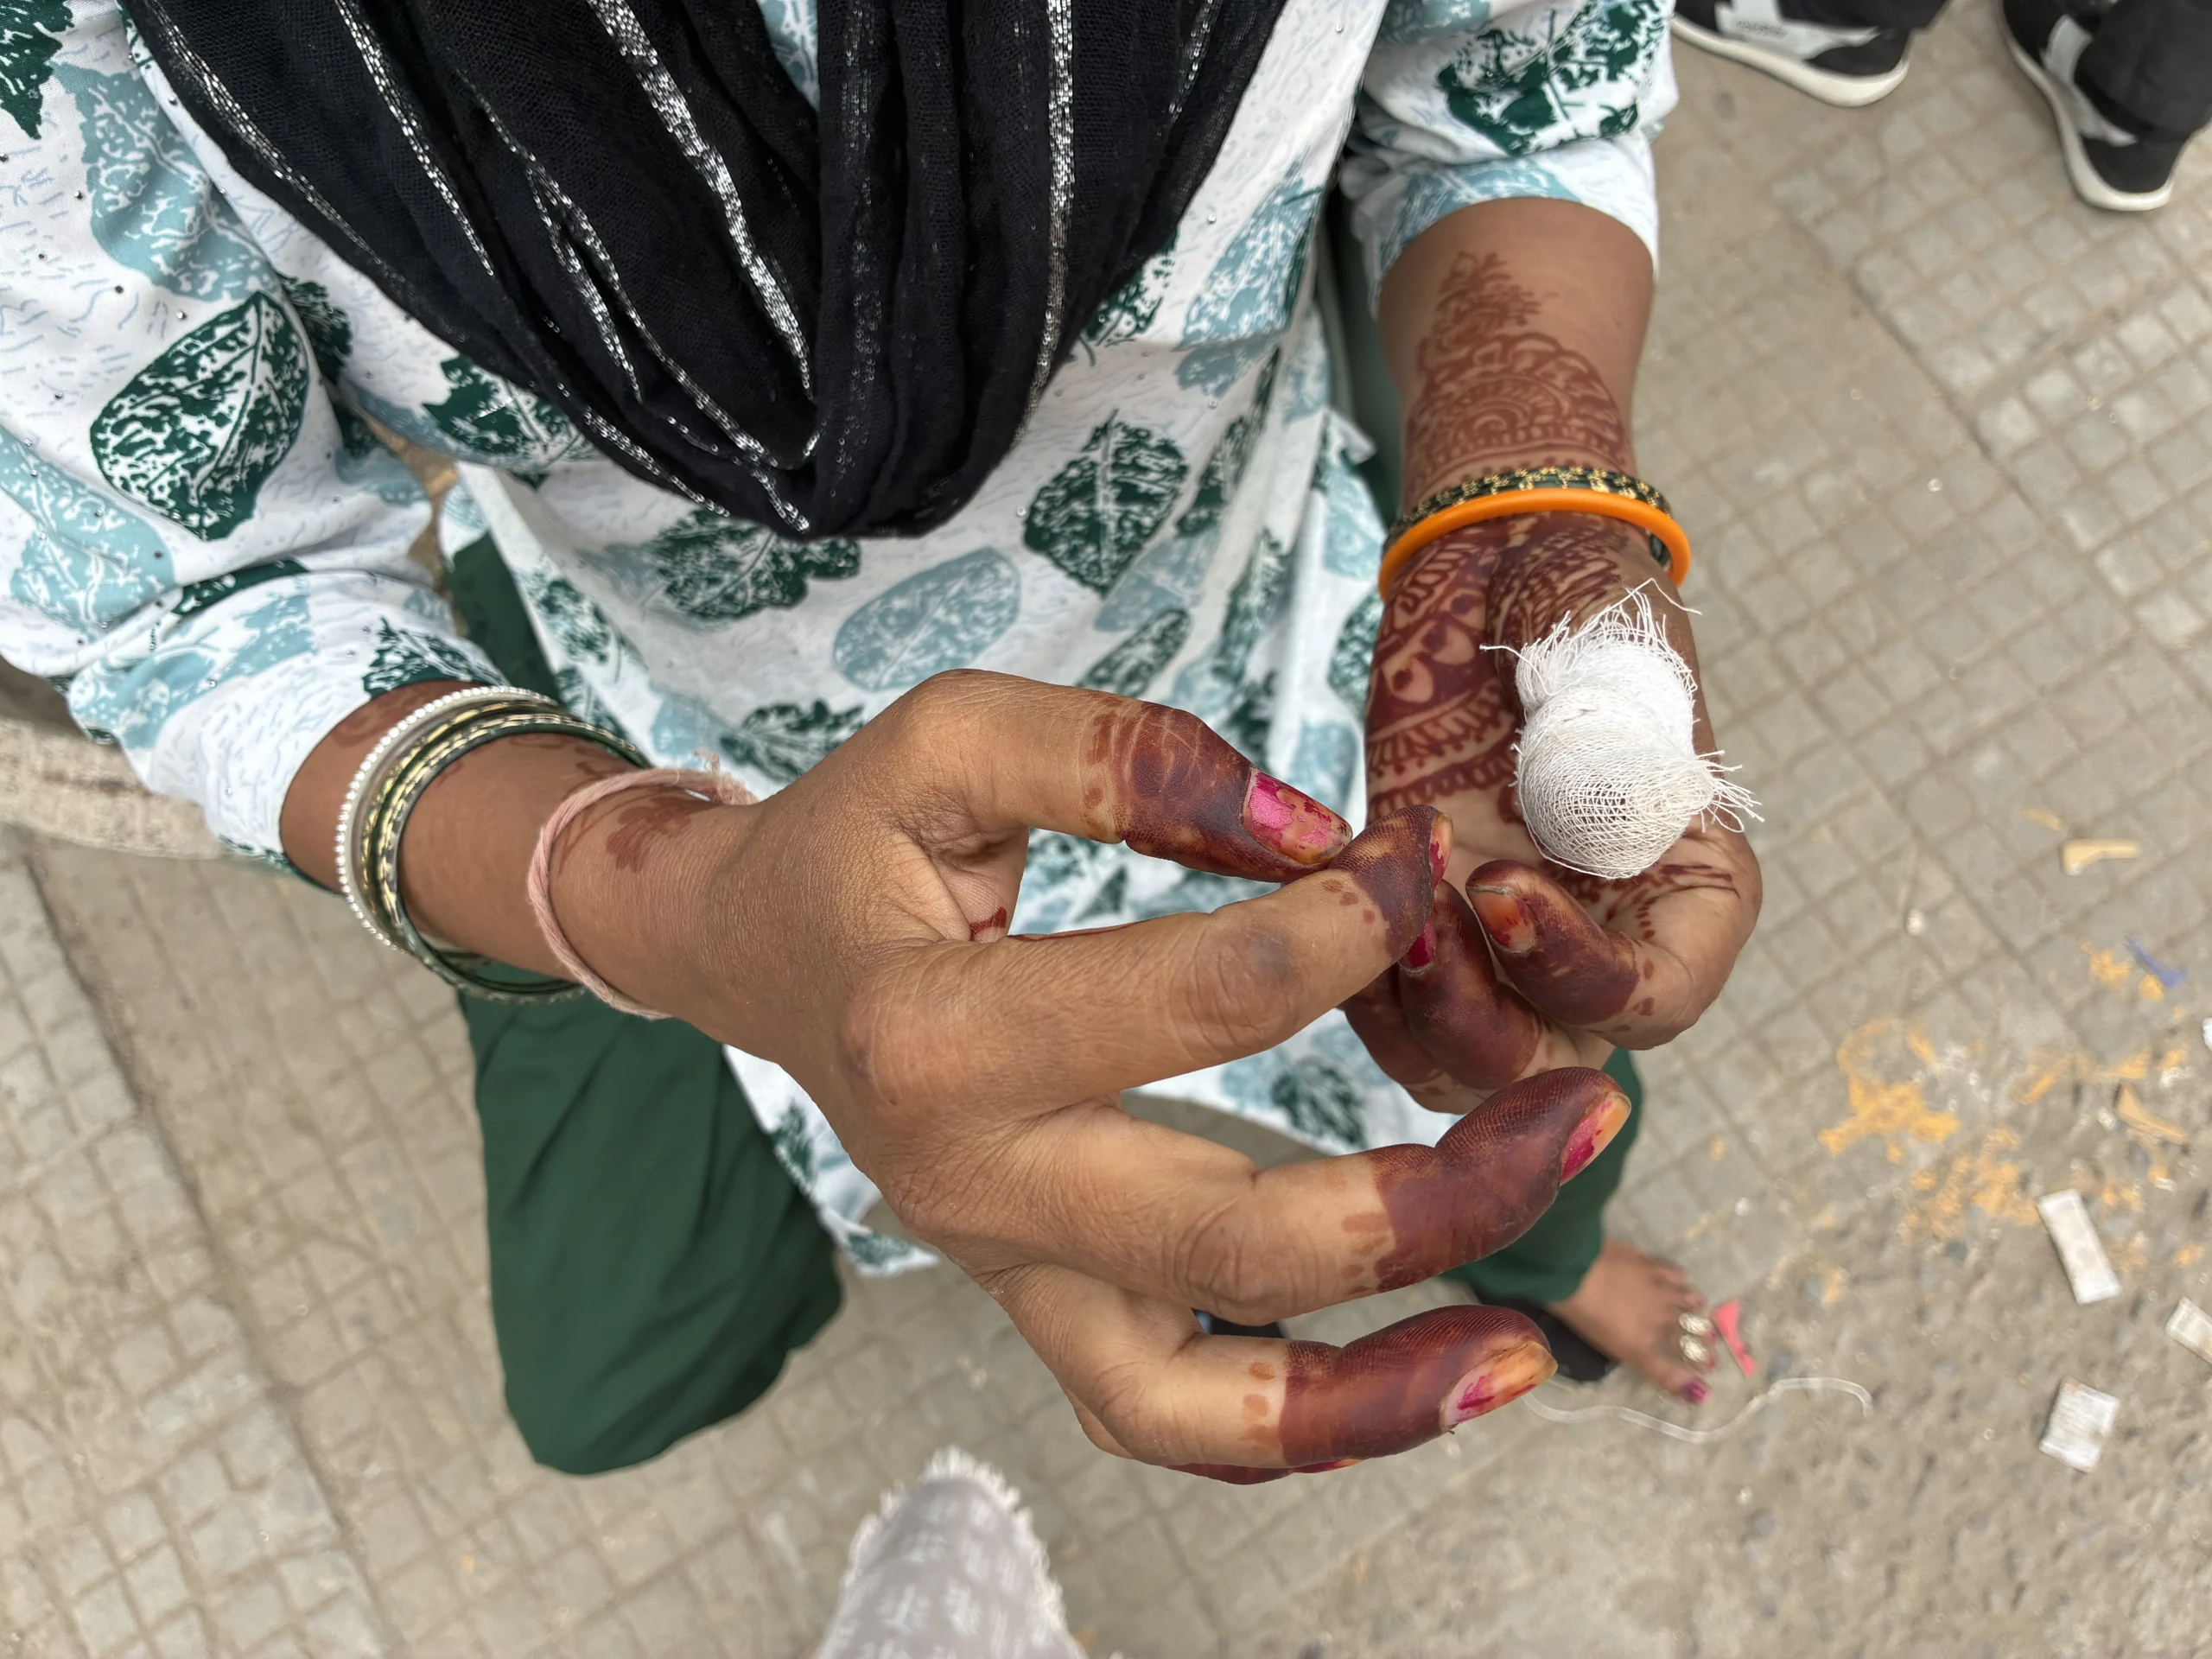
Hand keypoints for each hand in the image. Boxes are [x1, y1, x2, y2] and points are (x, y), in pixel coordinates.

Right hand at [548, 671, 1635, 1475]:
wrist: (754, 957)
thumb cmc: (855, 844)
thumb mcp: (950, 737)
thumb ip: (1120, 758)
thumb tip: (1303, 827)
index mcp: (935, 1033)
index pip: (1199, 1004)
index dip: (1346, 927)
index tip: (1412, 862)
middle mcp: (971, 1184)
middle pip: (1233, 1240)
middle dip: (1435, 1193)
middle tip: (1583, 1116)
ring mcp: (1004, 1268)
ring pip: (1193, 1401)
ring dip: (1375, 1394)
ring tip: (1526, 1354)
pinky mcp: (1035, 1300)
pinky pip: (1163, 1412)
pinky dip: (1290, 1426)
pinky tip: (1419, 1380)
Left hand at [1347, 515, 1761, 1112]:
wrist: (1498, 567)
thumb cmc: (1576, 601)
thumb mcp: (1607, 651)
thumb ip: (1606, 734)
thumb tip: (1585, 804)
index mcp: (1687, 895)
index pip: (1659, 1002)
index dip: (1582, 979)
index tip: (1502, 887)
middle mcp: (1602, 940)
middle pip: (1550, 1063)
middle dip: (1478, 1025)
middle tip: (1424, 928)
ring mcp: (1504, 942)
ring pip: (1461, 1062)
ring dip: (1407, 1014)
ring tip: (1378, 907)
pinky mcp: (1419, 919)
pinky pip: (1386, 1009)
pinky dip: (1351, 977)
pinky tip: (1330, 895)